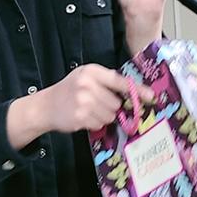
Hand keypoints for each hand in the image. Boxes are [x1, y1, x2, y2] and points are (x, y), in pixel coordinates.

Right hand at [37, 65, 153, 132]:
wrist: (46, 105)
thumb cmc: (70, 90)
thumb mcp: (86, 77)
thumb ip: (107, 81)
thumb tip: (132, 92)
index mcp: (92, 72)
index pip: (119, 81)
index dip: (137, 90)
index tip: (151, 96)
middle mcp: (88, 85)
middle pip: (116, 103)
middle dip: (111, 107)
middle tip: (96, 104)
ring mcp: (84, 101)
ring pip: (110, 115)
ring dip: (103, 116)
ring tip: (88, 110)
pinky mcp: (80, 117)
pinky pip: (100, 124)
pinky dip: (94, 123)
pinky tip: (83, 117)